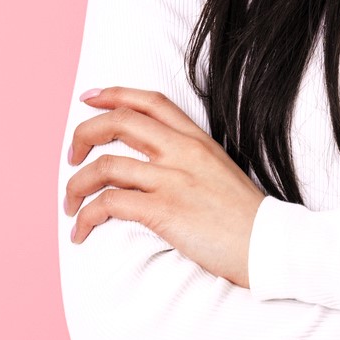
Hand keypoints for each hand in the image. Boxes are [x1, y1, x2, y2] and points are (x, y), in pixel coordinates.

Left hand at [63, 87, 266, 288]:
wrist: (270, 245)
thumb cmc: (245, 218)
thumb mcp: (219, 173)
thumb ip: (190, 161)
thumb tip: (153, 165)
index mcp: (197, 140)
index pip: (151, 101)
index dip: (114, 94)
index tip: (88, 99)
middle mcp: (183, 152)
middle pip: (119, 122)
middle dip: (83, 134)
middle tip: (71, 157)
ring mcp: (173, 179)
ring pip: (104, 166)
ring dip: (76, 185)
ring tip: (70, 205)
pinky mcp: (165, 210)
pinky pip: (109, 204)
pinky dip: (86, 216)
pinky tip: (81, 231)